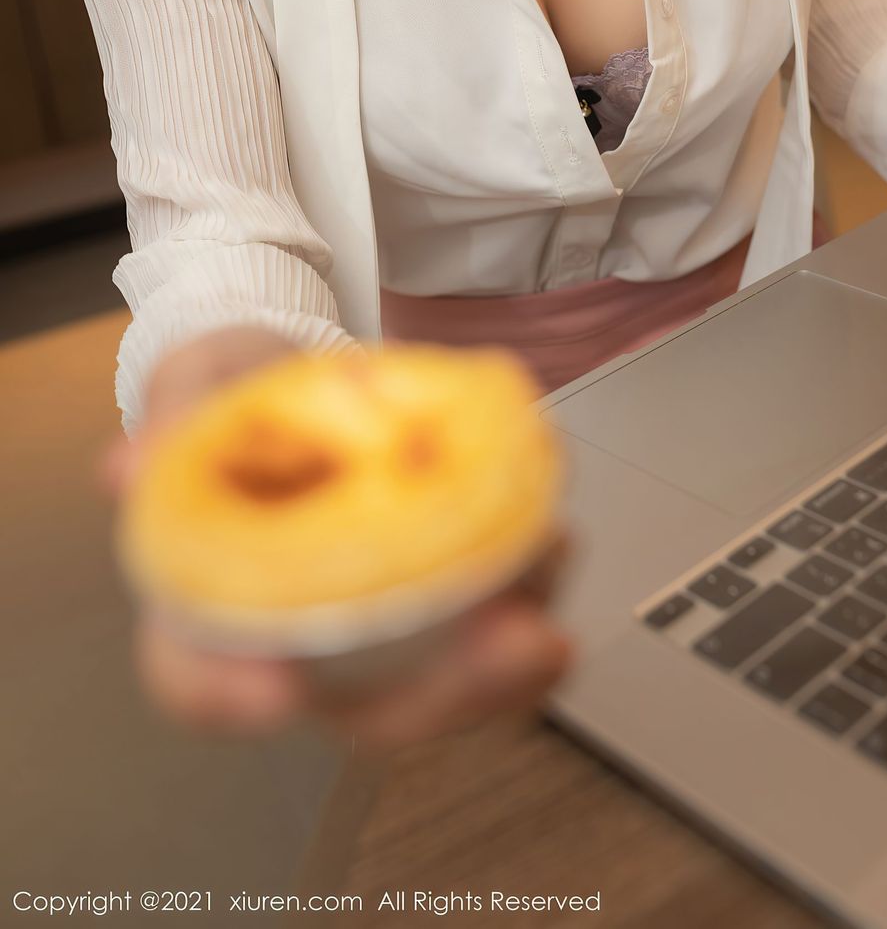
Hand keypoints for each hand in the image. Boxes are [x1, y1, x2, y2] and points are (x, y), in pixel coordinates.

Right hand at [98, 331, 573, 752]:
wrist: (286, 386)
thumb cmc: (230, 410)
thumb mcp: (191, 398)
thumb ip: (169, 431)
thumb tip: (128, 468)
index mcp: (216, 610)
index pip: (202, 683)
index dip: (231, 697)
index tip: (275, 689)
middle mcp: (308, 641)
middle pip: (368, 708)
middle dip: (450, 691)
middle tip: (516, 642)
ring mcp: (384, 625)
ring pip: (451, 676)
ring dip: (517, 643)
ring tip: (547, 565)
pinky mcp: (446, 585)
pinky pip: (496, 612)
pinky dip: (532, 582)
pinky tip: (552, 531)